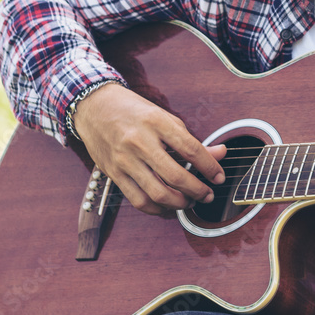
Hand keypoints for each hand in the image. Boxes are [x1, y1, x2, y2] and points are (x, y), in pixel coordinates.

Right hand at [72, 83, 226, 214]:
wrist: (92, 105)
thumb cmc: (133, 112)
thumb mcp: (164, 118)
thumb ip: (191, 141)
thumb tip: (221, 153)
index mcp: (156, 122)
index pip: (191, 150)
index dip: (210, 168)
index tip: (219, 178)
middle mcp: (139, 141)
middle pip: (175, 177)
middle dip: (198, 191)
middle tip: (207, 195)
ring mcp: (124, 159)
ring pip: (157, 194)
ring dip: (179, 204)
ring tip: (189, 202)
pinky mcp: (113, 173)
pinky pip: (138, 200)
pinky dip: (157, 209)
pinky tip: (167, 206)